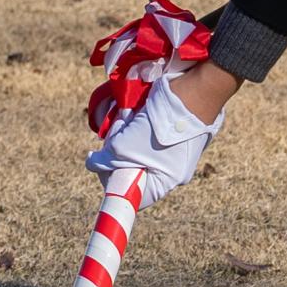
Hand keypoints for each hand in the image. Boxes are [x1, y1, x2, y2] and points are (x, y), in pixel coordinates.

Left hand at [86, 74, 225, 207]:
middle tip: (120, 131)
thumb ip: (105, 161)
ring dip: (126, 132)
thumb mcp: (125, 148)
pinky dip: (136, 122)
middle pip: (131, 168)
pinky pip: (145, 133)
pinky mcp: (170, 130)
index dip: (112, 179)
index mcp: (164, 182)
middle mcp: (170, 170)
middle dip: (118, 148)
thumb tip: (93, 164)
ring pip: (136, 147)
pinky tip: (135, 111)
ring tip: (129, 117)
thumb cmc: (159, 127)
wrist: (194, 92)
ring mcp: (172, 149)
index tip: (104, 162)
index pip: (132, 194)